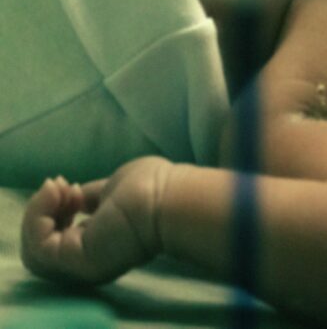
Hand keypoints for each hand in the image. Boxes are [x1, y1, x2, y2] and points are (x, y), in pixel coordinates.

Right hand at [21, 157, 171, 284]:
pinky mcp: (75, 261)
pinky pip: (37, 245)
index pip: (62, 238)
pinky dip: (38, 215)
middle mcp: (90, 260)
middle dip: (44, 212)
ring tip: (59, 188)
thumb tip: (74, 195)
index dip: (58, 210)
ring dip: (38, 213)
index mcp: (102, 244)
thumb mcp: (113, 190)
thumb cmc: (153, 187)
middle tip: (62, 185)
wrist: (167, 200)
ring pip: (35, 250)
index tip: (70, 185)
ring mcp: (81, 265)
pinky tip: (58, 192)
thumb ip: (92, 199)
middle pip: (45, 247)